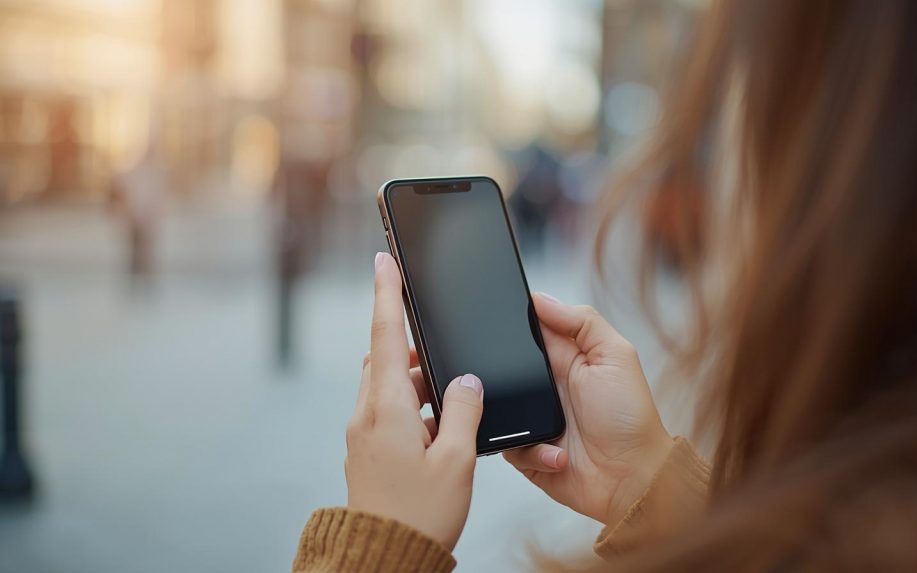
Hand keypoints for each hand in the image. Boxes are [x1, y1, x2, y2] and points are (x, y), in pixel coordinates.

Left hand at [344, 252, 484, 550]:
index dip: (385, 294)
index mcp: (387, 409)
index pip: (383, 336)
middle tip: (442, 351)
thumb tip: (465, 380)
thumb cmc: (421, 514)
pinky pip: (389, 411)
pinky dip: (413, 406)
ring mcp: (364, 434)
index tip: (383, 260)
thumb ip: (463, 409)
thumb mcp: (455, 459)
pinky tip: (439, 428)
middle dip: (411, 346)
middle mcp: (368, 415)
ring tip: (450, 403)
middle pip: (385, 359)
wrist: (385, 559)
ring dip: (416, 382)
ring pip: (388, 386)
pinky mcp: (368, 451)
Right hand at [503, 294, 673, 525]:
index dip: (514, 322)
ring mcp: (533, 418)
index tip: (504, 319)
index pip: (529, 329)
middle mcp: (546, 385)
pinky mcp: (526, 449)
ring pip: (496, 405)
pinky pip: (506, 443)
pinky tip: (557, 453)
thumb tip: (541, 299)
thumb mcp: (616, 356)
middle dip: (504, 370)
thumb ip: (582, 322)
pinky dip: (530, 449)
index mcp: (566, 357)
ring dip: (516, 415)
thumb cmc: (630, 418)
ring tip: (547, 424)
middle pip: (505, 366)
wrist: (633, 478)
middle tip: (526, 382)